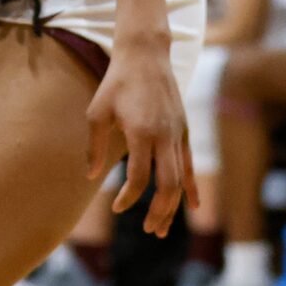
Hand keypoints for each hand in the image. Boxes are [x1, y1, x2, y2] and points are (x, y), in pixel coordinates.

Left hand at [87, 37, 190, 234]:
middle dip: (159, 211)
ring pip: (181, 179)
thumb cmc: (116, 83)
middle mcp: (164, 136)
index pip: (138, 177)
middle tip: (148, 229)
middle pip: (168, 185)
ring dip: (174, 206)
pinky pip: (190, 165)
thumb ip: (95, 146)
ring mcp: (178, 134)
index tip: (117, 207)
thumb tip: (92, 176)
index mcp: (141, 132)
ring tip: (163, 228)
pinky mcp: (184, 131)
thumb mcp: (97, 112)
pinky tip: (193, 205)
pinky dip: (191, 187)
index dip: (128, 197)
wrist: (146, 56)